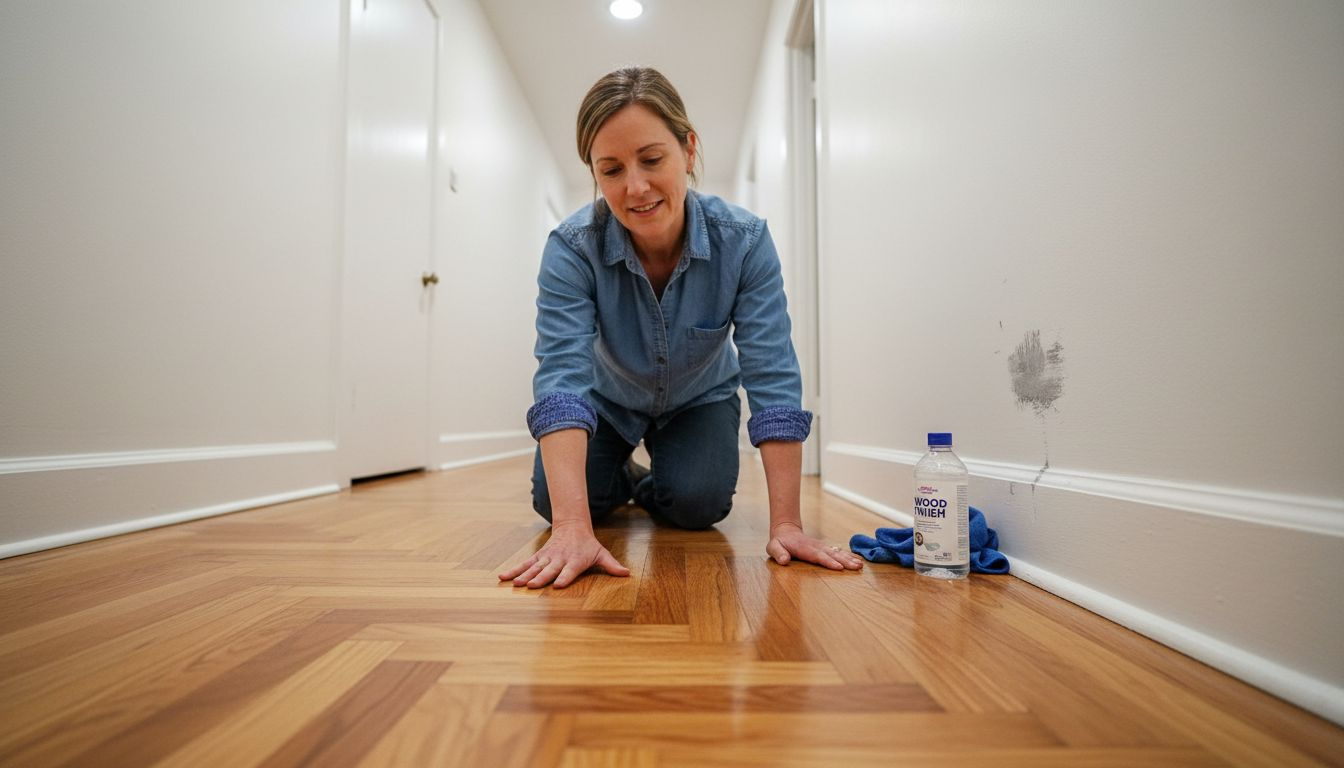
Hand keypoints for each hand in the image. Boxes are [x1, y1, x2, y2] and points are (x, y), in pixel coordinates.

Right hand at [498, 522, 630, 588]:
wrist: (572, 526)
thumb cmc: (588, 545)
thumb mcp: (601, 553)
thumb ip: (611, 565)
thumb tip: (627, 573)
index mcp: (575, 561)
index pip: (569, 571)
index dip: (564, 577)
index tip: (558, 584)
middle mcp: (559, 560)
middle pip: (549, 570)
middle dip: (540, 578)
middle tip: (531, 586)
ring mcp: (547, 558)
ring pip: (535, 567)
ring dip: (524, 575)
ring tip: (515, 584)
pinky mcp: (539, 557)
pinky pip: (525, 564)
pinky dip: (514, 570)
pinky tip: (503, 577)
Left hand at [766, 522, 863, 570]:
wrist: (786, 531)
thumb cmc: (779, 542)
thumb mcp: (773, 547)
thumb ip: (778, 553)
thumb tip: (784, 560)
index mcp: (805, 549)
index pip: (818, 556)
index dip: (828, 561)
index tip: (839, 567)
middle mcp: (816, 547)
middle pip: (832, 554)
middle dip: (845, 561)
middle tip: (857, 567)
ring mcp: (821, 547)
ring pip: (837, 553)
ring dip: (849, 558)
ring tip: (860, 565)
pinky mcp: (824, 548)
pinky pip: (837, 552)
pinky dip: (847, 556)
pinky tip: (857, 560)